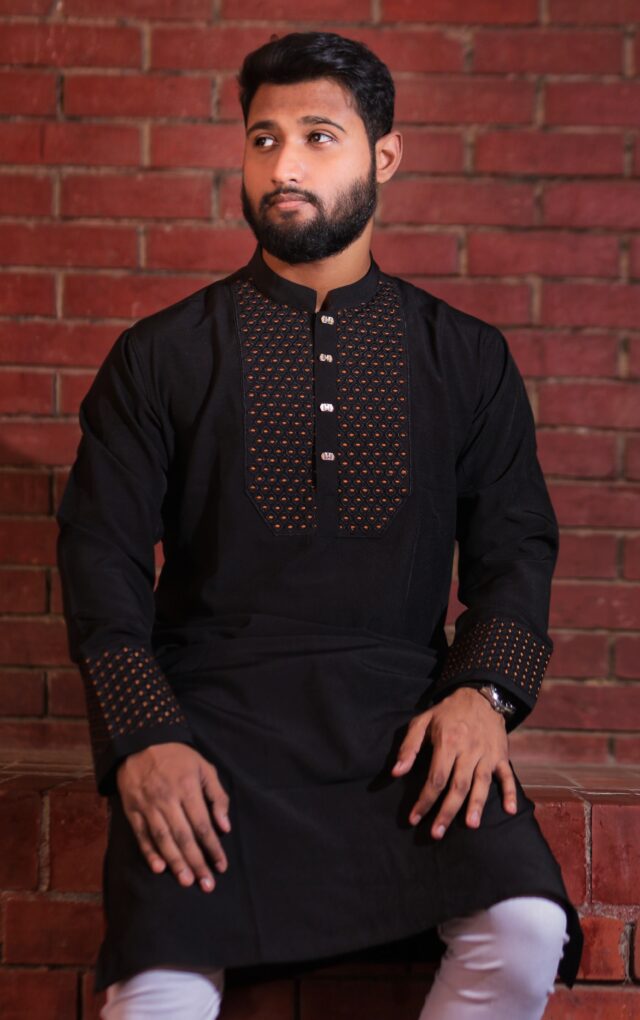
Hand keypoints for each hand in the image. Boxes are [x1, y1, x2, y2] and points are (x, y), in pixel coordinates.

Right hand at [116, 741, 230, 892]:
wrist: (141, 742)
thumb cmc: (178, 757)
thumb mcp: (204, 768)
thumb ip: (218, 796)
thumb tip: (225, 827)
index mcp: (188, 788)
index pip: (203, 825)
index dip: (213, 848)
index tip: (221, 866)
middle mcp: (168, 799)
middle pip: (184, 836)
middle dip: (197, 862)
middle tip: (206, 884)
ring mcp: (148, 806)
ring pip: (163, 839)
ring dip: (175, 862)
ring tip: (187, 881)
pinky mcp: (132, 810)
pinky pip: (141, 835)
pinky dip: (150, 852)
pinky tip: (159, 868)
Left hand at [390, 687, 516, 839]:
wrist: (480, 696)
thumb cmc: (447, 713)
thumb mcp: (422, 722)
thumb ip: (408, 747)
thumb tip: (396, 773)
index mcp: (448, 742)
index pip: (435, 777)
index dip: (425, 800)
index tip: (414, 818)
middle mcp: (468, 750)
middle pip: (458, 786)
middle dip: (447, 811)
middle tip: (437, 833)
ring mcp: (487, 754)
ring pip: (481, 783)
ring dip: (476, 805)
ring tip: (470, 826)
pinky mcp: (501, 755)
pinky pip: (507, 776)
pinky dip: (510, 793)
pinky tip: (510, 810)